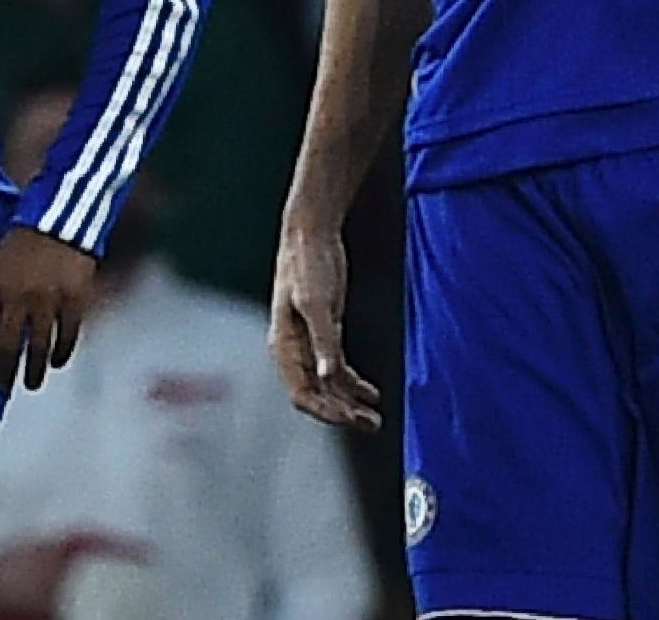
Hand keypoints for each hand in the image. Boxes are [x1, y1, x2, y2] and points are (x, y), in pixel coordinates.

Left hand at [0, 225, 97, 392]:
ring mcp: (47, 300)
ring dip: (34, 371)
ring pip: (38, 347)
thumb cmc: (20, 243)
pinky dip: (62, 353)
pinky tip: (57, 361)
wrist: (60, 219)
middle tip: (3, 387)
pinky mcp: (74, 300)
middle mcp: (18, 297)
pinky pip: (67, 336)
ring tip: (32, 383)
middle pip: (6, 347)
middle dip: (3, 372)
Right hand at [270, 215, 380, 430]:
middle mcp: (294, 349)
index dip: (325, 411)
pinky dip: (353, 385)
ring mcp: (310, 342)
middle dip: (341, 413)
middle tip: (371, 424)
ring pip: (328, 386)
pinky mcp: (326, 331)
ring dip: (349, 404)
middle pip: (316, 395)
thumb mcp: (316, 304)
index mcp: (283, 346)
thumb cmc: (306, 265)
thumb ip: (324, 341)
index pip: (301, 393)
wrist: (310, 234)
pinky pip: (337, 369)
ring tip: (375, 419)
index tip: (350, 419)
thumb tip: (327, 377)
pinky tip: (371, 395)